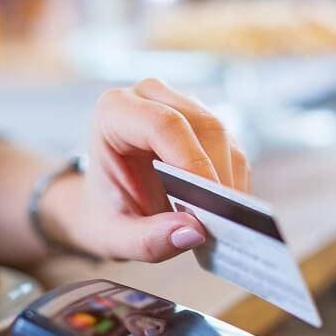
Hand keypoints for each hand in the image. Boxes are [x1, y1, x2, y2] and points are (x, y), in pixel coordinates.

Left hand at [45, 78, 250, 261]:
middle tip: (219, 223)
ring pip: (224, 137)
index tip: (210, 207)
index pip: (164, 125)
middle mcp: (149, 96)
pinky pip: (232, 150)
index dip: (193, 163)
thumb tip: (194, 231)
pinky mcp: (204, 123)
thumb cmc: (103, 214)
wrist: (105, 205)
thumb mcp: (114, 237)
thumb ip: (147, 240)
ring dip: (228, 181)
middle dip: (217, 177)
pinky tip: (219, 209)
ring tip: (217, 221)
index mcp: (114, 111)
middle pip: (204, 127)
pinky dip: (232, 182)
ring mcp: (181, 104)